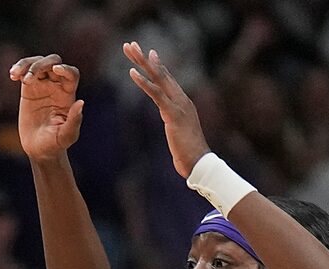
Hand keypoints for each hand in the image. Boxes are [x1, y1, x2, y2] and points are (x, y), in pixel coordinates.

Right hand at [8, 53, 85, 161]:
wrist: (39, 149)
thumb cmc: (56, 143)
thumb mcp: (66, 136)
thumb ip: (74, 121)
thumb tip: (80, 103)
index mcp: (68, 94)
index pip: (71, 74)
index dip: (65, 69)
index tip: (56, 70)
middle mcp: (57, 86)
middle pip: (53, 62)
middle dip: (41, 65)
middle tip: (28, 78)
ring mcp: (42, 85)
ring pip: (38, 63)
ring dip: (27, 64)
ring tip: (16, 75)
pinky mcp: (28, 89)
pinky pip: (24, 72)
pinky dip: (18, 69)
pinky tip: (12, 75)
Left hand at [122, 42, 210, 178]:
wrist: (199, 163)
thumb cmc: (189, 153)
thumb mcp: (179, 133)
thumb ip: (175, 122)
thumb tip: (171, 121)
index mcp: (182, 102)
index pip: (167, 80)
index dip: (155, 66)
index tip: (144, 53)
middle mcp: (182, 99)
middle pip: (161, 73)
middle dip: (144, 58)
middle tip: (130, 44)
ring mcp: (178, 104)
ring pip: (158, 78)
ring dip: (142, 63)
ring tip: (129, 50)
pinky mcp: (172, 113)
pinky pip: (156, 94)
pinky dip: (144, 82)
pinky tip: (132, 72)